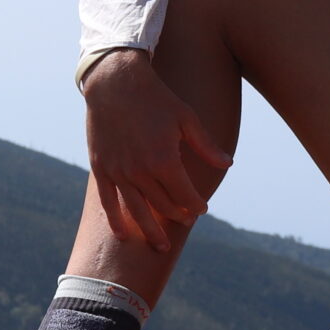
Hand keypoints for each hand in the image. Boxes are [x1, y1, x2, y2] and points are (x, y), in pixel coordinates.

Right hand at [81, 50, 232, 251]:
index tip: (201, 208)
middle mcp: (141, 171)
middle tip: (186, 219)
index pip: (186, 195)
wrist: (115, 82)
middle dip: (178, 215)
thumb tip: (228, 164)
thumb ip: (206, 146)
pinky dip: (117, 221)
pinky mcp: (101, 169)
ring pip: (138, 211)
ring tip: (161, 246)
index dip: (196, 205)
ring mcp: (119, 172)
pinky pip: (109, 202)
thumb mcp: (187, 118)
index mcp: (165, 160)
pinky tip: (125, 235)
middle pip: (163, 205)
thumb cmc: (155, 98)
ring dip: (151, 232)